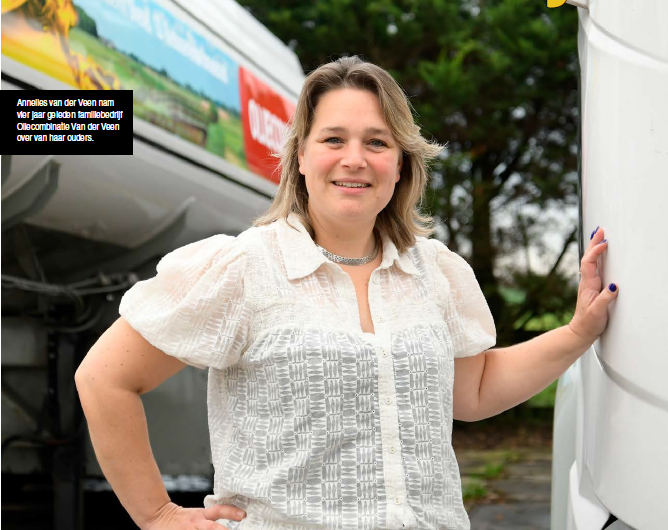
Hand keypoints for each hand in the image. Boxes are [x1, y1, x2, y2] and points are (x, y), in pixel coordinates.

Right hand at [142, 502, 246, 529]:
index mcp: (201, 515)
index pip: (219, 510)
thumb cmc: (182, 519)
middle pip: (212, 527)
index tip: (243, 514)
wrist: (159, 516)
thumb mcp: (198, 515)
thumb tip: (237, 517)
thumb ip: (211, 518)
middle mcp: (196, 523)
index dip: (231, 512)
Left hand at [568, 226, 618, 345]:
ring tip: (599, 236)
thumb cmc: (589, 322)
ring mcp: (589, 284)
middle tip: (599, 230)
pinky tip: (600, 254)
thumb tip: (613, 285)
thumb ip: (605, 298)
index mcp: (588, 285)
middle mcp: (587, 282)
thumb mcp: (598, 311)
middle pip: (588, 258)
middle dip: (594, 243)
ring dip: (595, 248)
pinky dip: (597, 257)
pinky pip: (595, 268)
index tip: (604, 243)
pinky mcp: (593, 287)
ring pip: (591, 261)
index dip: (595, 252)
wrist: (581, 331)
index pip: (589, 263)